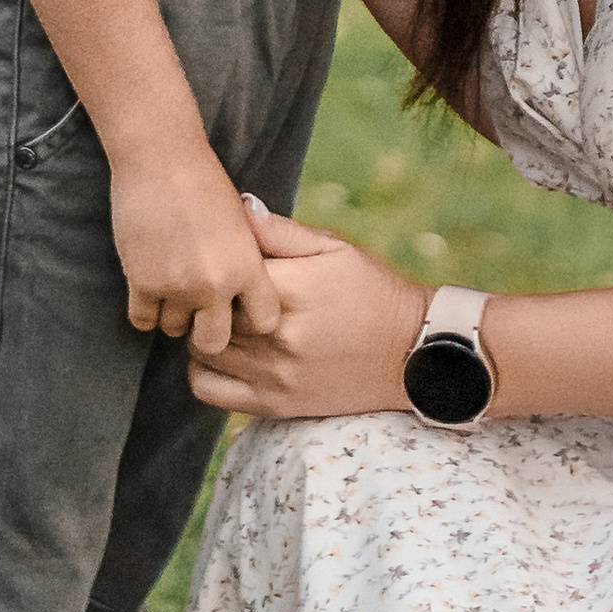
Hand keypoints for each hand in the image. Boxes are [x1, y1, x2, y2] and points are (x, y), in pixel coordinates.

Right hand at [110, 153, 283, 360]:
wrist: (161, 158)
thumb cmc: (204, 182)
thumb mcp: (242, 222)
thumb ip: (247, 261)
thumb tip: (250, 295)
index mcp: (248, 267)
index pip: (264, 321)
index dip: (250, 319)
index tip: (236, 305)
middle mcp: (215, 284)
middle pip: (214, 341)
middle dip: (205, 331)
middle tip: (197, 310)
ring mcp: (177, 286)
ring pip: (173, 329)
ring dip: (171, 314)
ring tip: (170, 284)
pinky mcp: (141, 282)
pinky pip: (142, 321)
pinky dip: (144, 309)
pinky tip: (147, 285)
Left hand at [186, 210, 425, 419]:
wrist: (411, 353)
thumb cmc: (373, 291)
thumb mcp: (334, 249)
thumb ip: (281, 231)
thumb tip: (239, 207)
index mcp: (291, 289)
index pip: (223, 269)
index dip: (220, 261)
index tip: (229, 258)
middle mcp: (278, 336)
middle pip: (208, 310)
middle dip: (208, 296)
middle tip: (221, 288)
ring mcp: (274, 374)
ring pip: (201, 348)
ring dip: (205, 330)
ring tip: (223, 318)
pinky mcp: (273, 404)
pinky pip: (207, 388)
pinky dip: (203, 369)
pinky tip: (223, 353)